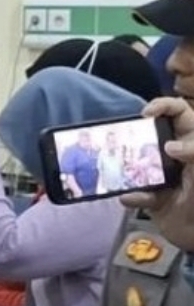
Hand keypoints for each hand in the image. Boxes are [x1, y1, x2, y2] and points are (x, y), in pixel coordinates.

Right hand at [121, 97, 193, 250]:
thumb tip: (169, 146)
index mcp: (192, 143)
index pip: (179, 113)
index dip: (163, 106)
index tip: (146, 114)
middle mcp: (176, 157)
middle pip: (150, 136)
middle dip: (135, 138)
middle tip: (122, 141)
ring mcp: (162, 177)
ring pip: (136, 164)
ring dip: (126, 169)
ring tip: (119, 170)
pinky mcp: (152, 199)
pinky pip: (134, 193)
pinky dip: (132, 196)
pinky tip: (133, 198)